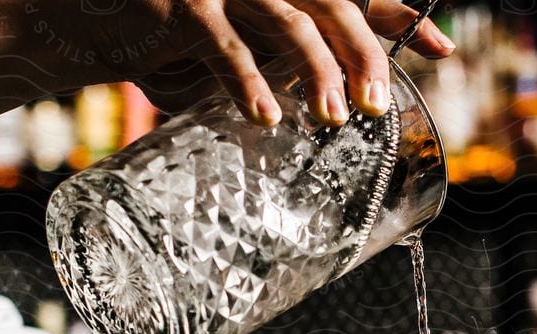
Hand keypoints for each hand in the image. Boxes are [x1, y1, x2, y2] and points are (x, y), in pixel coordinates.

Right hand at [114, 0, 453, 125]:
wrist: (96, 18)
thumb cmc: (180, 31)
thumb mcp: (251, 36)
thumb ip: (308, 44)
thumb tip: (392, 72)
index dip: (397, 18)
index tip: (440, 49)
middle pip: (330, 5)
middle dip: (362, 55)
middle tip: (377, 106)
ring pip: (287, 21)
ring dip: (316, 72)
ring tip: (332, 118)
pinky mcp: (182, 5)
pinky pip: (223, 45)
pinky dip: (248, 83)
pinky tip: (267, 117)